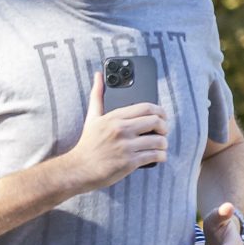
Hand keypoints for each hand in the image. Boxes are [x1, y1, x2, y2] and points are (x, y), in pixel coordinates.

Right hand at [63, 70, 169, 192]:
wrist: (79, 169)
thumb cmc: (87, 144)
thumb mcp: (92, 118)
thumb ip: (97, 95)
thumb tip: (98, 75)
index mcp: (114, 117)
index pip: (146, 107)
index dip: (160, 111)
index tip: (162, 116)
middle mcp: (121, 130)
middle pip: (156, 121)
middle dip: (164, 127)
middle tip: (163, 131)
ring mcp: (126, 146)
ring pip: (158, 140)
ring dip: (164, 144)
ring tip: (161, 146)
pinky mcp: (129, 162)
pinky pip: (155, 155)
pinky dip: (161, 156)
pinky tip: (159, 156)